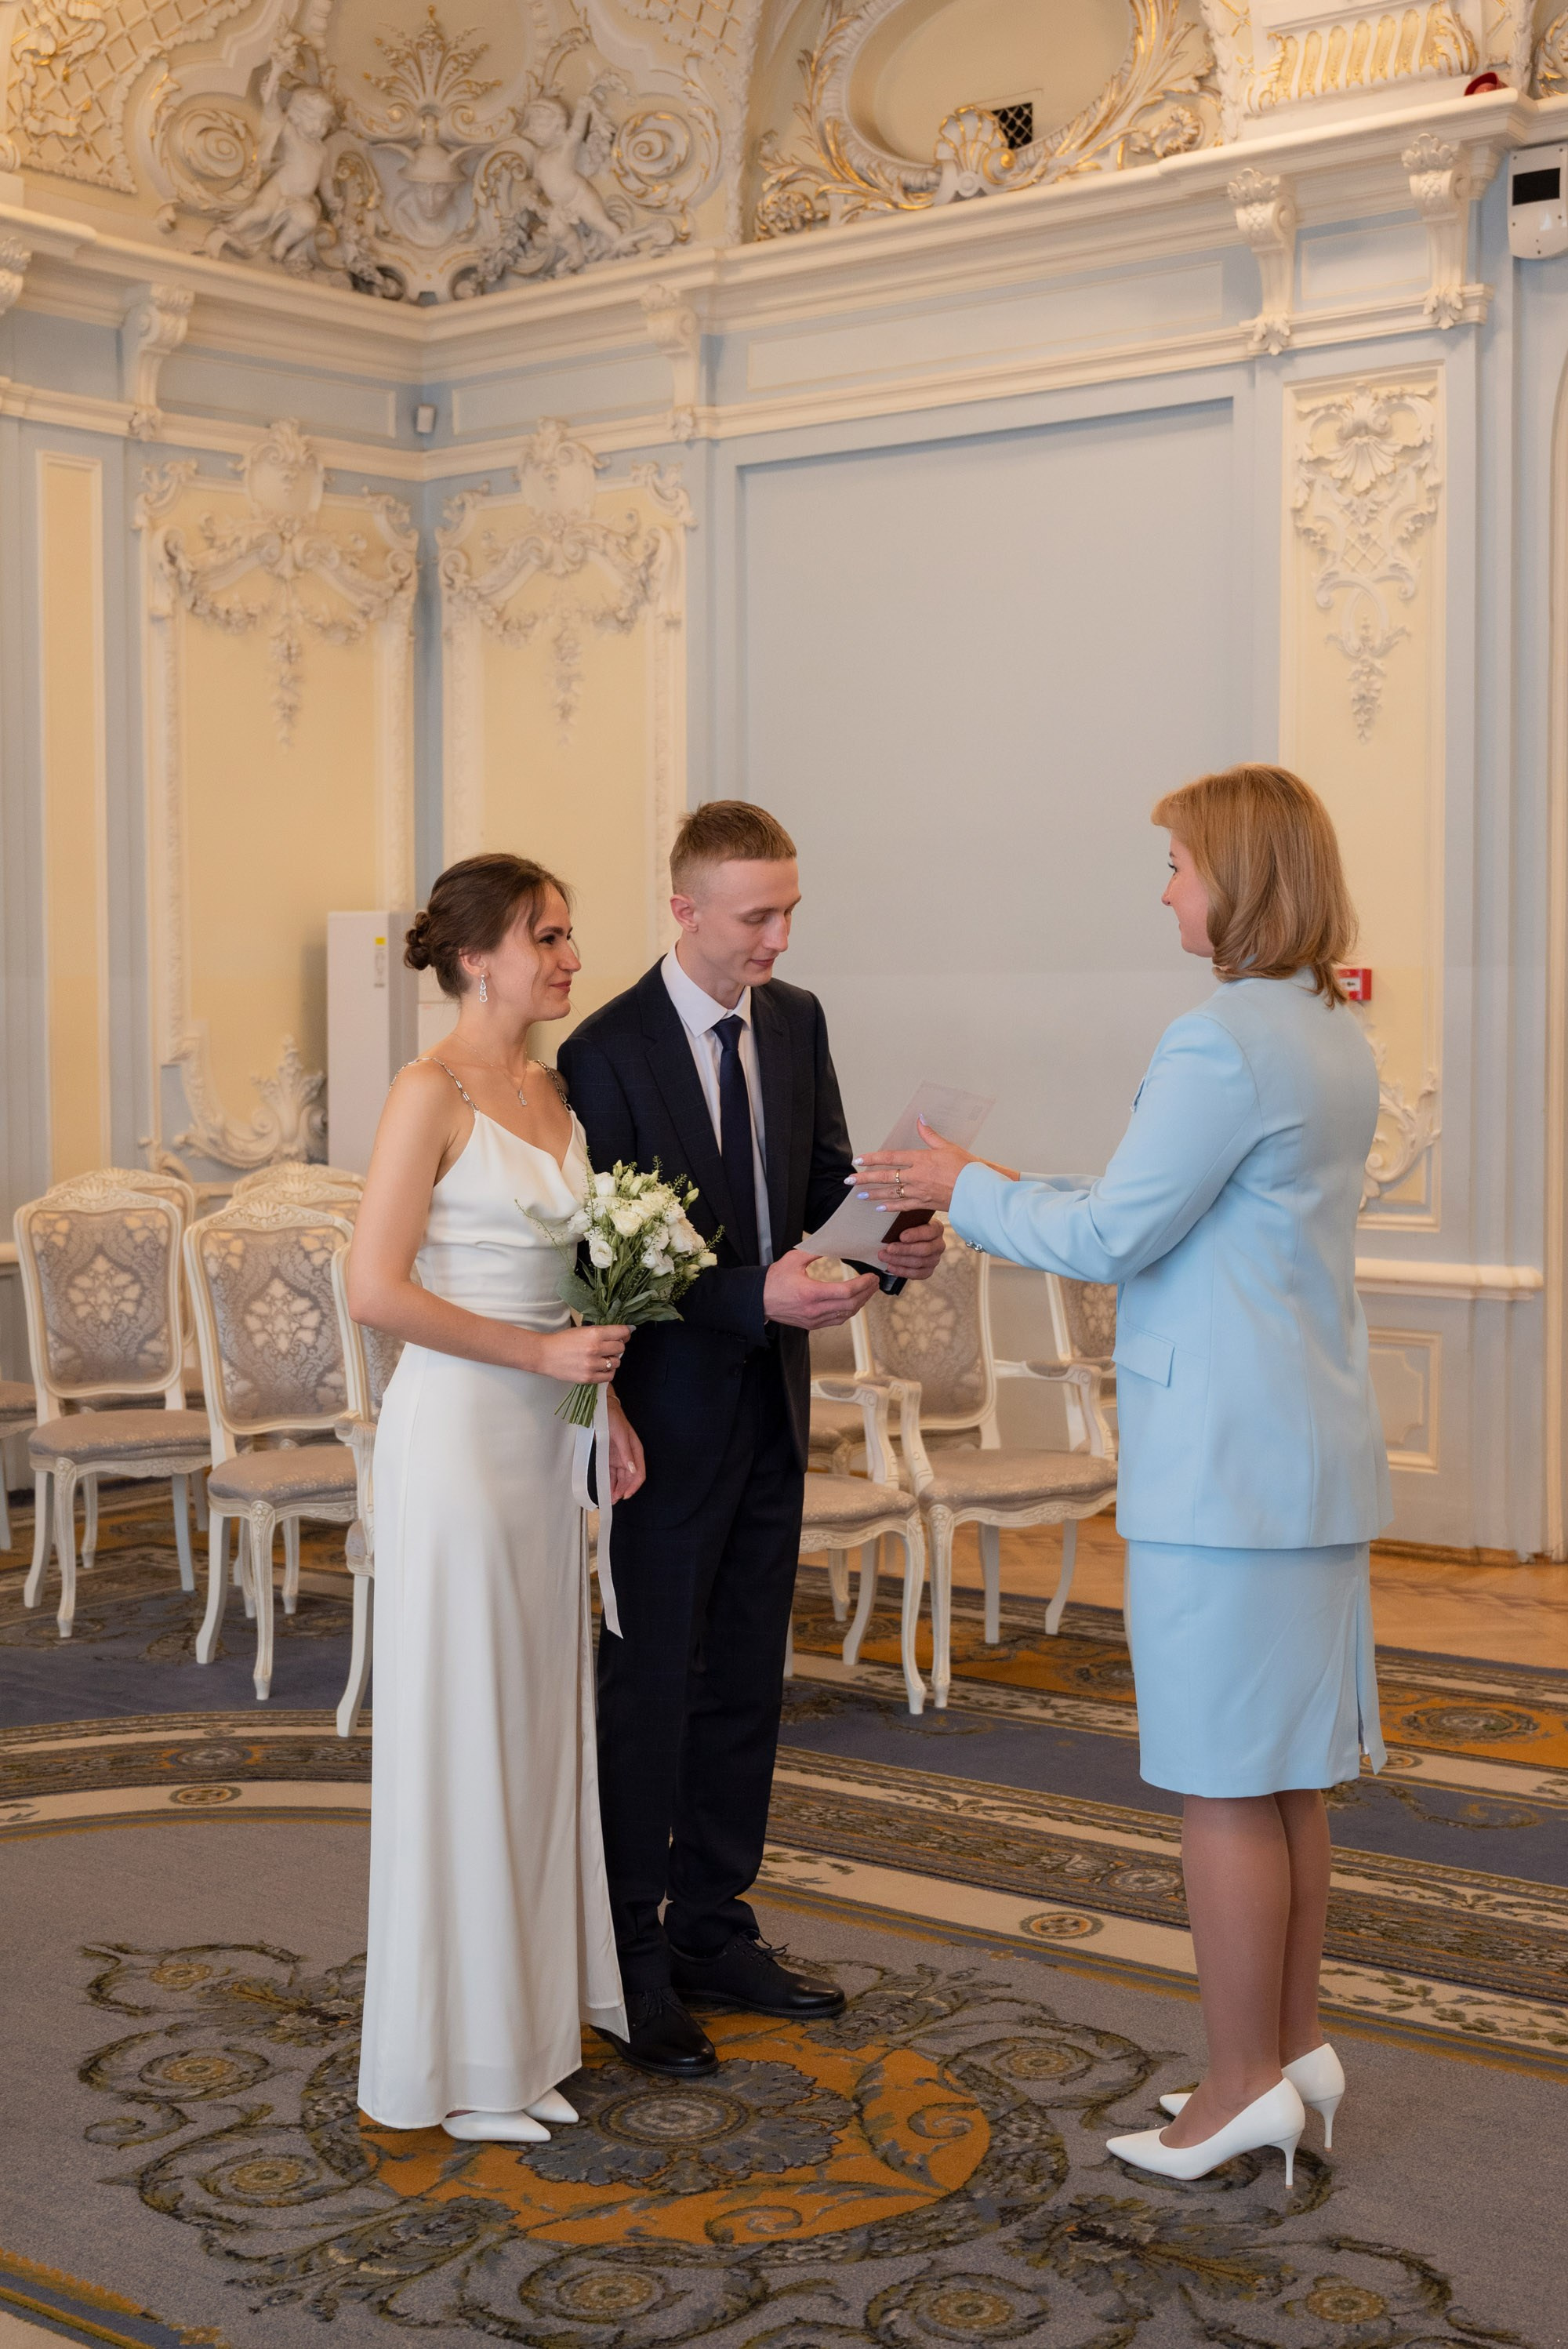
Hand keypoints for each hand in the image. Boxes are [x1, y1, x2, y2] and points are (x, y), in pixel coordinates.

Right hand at [533, 1323, 630, 1383]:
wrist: (545, 1354)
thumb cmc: (563, 1341)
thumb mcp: (583, 1330)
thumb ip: (602, 1332)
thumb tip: (622, 1333)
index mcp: (594, 1334)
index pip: (621, 1332)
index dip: (626, 1332)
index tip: (626, 1334)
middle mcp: (595, 1349)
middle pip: (621, 1348)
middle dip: (618, 1346)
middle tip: (610, 1346)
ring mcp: (592, 1365)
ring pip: (617, 1362)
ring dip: (612, 1360)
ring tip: (602, 1358)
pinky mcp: (589, 1377)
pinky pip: (609, 1376)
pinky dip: (608, 1372)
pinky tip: (600, 1367)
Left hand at [606, 1396, 645, 1501]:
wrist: (601, 1409)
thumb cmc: (613, 1419)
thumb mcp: (620, 1435)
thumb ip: (626, 1453)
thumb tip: (632, 1469)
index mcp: (636, 1451)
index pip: (639, 1473)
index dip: (634, 1486)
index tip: (626, 1495)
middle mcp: (629, 1456)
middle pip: (629, 1478)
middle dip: (623, 1490)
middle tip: (613, 1500)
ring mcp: (619, 1458)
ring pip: (620, 1478)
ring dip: (616, 1488)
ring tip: (609, 1498)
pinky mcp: (609, 1457)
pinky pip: (611, 1473)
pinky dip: (609, 1482)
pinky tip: (606, 1489)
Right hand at [763, 1249, 876, 1329]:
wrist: (759, 1300)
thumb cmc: (773, 1280)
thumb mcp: (793, 1259)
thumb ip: (815, 1252)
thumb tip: (833, 1245)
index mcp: (810, 1293)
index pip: (846, 1291)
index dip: (863, 1284)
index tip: (871, 1277)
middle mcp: (814, 1309)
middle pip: (851, 1305)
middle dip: (867, 1293)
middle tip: (874, 1283)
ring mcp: (814, 1319)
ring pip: (846, 1314)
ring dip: (861, 1303)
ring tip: (868, 1291)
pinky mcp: (812, 1324)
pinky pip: (837, 1320)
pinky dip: (849, 1311)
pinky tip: (854, 1302)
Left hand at [852, 1118, 983, 1214]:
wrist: (979, 1191)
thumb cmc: (967, 1168)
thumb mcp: (948, 1147)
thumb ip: (930, 1135)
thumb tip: (920, 1119)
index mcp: (921, 1159)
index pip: (891, 1157)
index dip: (872, 1158)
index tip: (858, 1160)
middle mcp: (917, 1176)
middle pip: (885, 1176)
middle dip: (865, 1178)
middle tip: (849, 1180)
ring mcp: (919, 1192)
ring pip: (891, 1193)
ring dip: (874, 1194)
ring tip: (859, 1195)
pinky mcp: (925, 1203)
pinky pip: (903, 1206)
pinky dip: (890, 1206)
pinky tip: (879, 1208)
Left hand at [877, 1216, 945, 1281]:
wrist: (911, 1240)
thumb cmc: (908, 1228)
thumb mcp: (909, 1221)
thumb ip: (904, 1221)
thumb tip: (891, 1221)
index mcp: (936, 1228)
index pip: (929, 1232)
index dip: (916, 1235)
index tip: (902, 1236)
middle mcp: (939, 1244)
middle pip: (923, 1250)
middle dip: (904, 1250)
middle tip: (889, 1249)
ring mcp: (935, 1259)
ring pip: (918, 1262)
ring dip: (898, 1260)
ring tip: (883, 1256)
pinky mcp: (929, 1270)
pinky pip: (916, 1274)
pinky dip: (902, 1271)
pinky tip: (891, 1266)